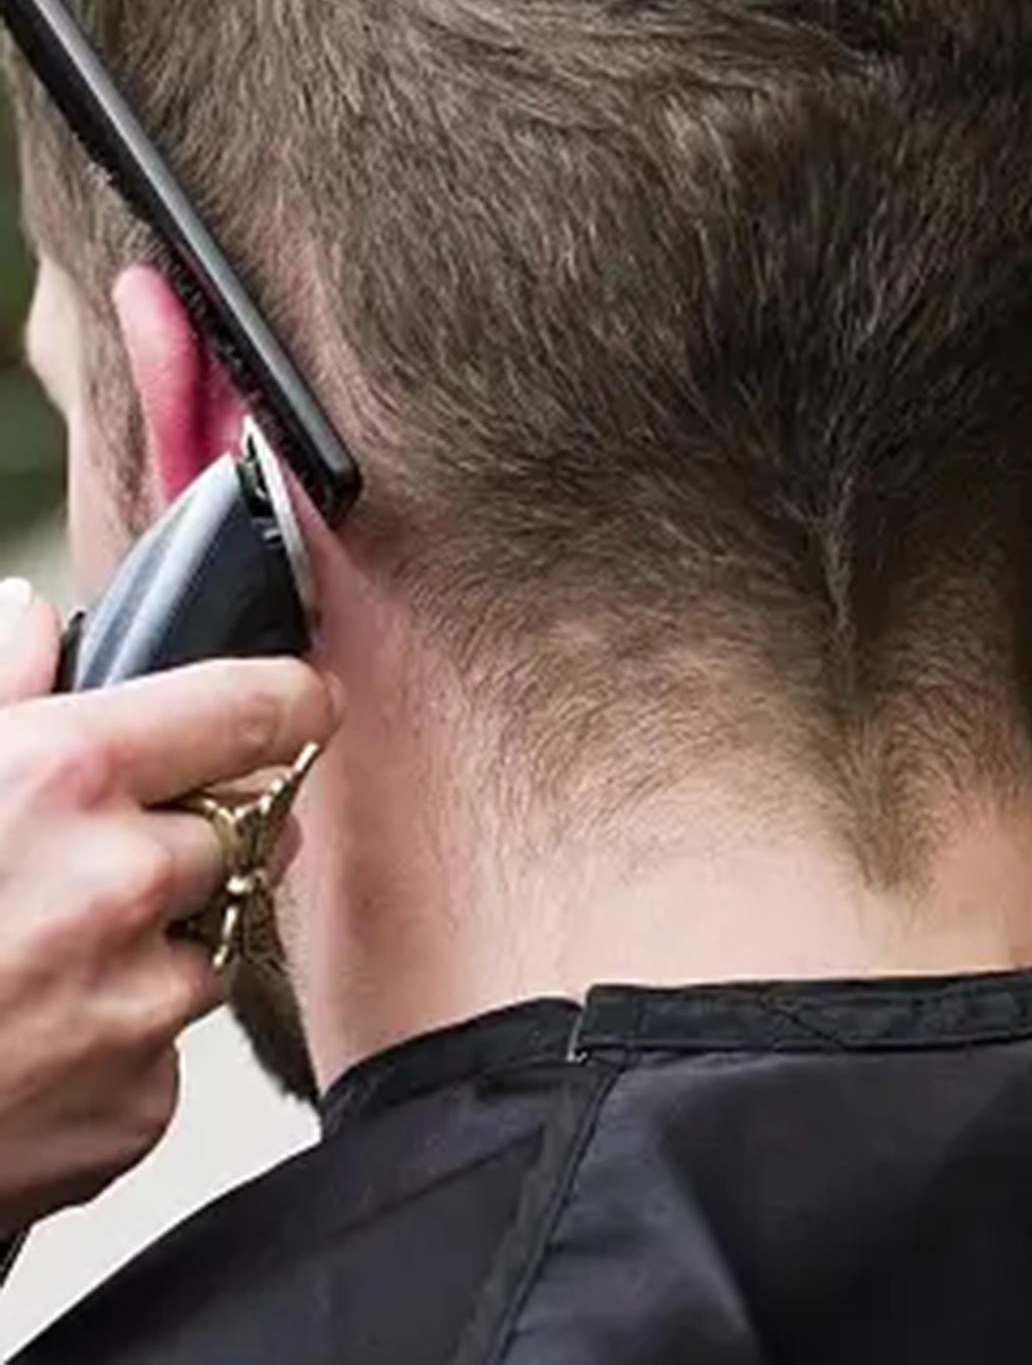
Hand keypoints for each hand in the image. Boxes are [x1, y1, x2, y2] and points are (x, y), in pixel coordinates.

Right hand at [0, 578, 340, 1235]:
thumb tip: (30, 621)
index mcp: (65, 778)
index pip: (257, 709)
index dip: (291, 700)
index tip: (307, 701)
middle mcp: (125, 884)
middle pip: (246, 831)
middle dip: (196, 838)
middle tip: (94, 865)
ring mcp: (139, 1004)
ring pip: (210, 945)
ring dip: (155, 947)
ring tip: (31, 965)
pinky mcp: (136, 1107)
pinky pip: (164, 1050)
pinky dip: (116, 1045)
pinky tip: (26, 1047)